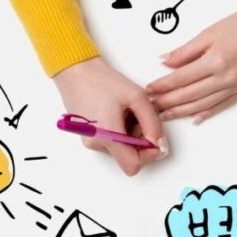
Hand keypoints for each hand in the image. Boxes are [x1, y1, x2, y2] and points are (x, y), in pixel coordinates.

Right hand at [53, 57, 166, 176]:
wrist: (76, 71)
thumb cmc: (102, 80)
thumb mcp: (137, 97)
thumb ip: (153, 123)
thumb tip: (160, 144)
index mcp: (107, 135)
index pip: (133, 165)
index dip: (148, 155)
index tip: (154, 139)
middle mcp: (96, 143)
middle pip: (128, 157)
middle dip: (139, 141)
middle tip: (138, 117)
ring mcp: (90, 141)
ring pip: (120, 149)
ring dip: (130, 135)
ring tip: (125, 112)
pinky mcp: (88, 136)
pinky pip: (111, 142)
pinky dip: (119, 132)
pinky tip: (117, 114)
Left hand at [146, 7, 236, 123]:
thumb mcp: (209, 32)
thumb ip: (185, 51)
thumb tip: (165, 61)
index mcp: (215, 60)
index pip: (181, 78)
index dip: (163, 86)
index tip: (149, 90)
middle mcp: (226, 77)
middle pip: (190, 95)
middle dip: (168, 102)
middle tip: (152, 107)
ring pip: (204, 104)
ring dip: (183, 112)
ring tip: (167, 115)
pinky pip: (222, 105)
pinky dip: (207, 113)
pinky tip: (194, 118)